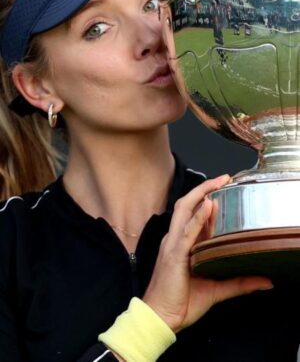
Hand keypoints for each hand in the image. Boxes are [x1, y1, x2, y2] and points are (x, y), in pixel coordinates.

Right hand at [143, 174, 272, 332]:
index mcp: (182, 244)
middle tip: (222, 178)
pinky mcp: (174, 254)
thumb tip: (264, 280)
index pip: (195, 216)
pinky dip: (197, 217)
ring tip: (217, 183)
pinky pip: (186, 231)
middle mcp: (176, 239)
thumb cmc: (181, 302)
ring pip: (184, 210)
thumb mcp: (216, 289)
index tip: (224, 190)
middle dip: (204, 189)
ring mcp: (173, 244)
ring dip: (201, 194)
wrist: (160, 318)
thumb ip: (239, 282)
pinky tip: (208, 206)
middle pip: (187, 205)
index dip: (208, 201)